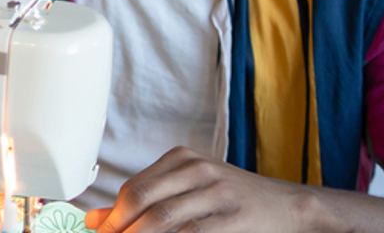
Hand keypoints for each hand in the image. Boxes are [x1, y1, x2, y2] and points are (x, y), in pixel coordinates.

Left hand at [85, 146, 326, 232]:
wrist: (287, 205)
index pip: (134, 187)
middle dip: (120, 225)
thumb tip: (96, 219)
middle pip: (142, 198)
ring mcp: (217, 192)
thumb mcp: (188, 190)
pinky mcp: (233, 217)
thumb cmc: (230, 198)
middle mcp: (198, 169)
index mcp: (182, 158)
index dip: (113, 215)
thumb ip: (145, 201)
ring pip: (163, 218)